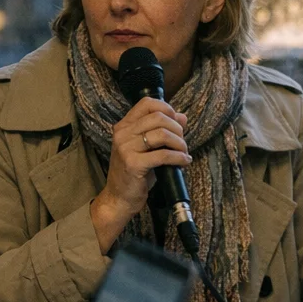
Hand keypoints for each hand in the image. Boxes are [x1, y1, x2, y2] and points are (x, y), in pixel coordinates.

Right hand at [89, 96, 189, 252]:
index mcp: (124, 126)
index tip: (176, 122)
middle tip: (182, 142)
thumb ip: (162, 130)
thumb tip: (182, 117)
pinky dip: (178, 157)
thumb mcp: (147, 148)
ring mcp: (126, 148)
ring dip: (179, 143)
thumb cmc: (134, 173)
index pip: (147, 103)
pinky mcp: (133, 164)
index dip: (166, 108)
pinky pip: (163, 155)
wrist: (119, 198)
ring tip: (183, 153)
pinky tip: (184, 161)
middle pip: (158, 117)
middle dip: (177, 129)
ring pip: (162, 134)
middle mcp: (122, 134)